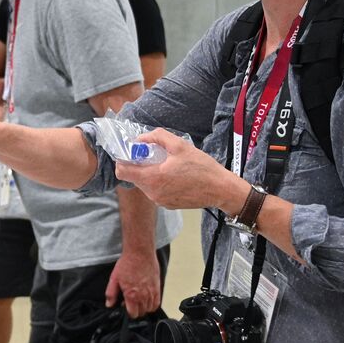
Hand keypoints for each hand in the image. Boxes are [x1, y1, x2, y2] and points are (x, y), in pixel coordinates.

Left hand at [106, 245, 160, 317]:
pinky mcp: (157, 288)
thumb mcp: (114, 279)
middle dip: (135, 310)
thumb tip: (109, 305)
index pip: (133, 314)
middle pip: (141, 313)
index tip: (125, 305)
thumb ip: (111, 294)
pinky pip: (157, 302)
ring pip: (150, 309)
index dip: (128, 312)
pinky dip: (152, 304)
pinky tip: (147, 298)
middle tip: (131, 301)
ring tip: (138, 299)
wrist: (140, 253)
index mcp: (132, 296)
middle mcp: (143, 296)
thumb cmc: (127, 264)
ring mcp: (152, 292)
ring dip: (144, 307)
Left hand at [117, 129, 246, 211]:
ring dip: (150, 173)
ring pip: (144, 184)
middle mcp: (153, 193)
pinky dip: (159, 182)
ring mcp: (160, 201)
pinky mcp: (167, 205)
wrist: (220, 189)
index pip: (122, 171)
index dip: (123, 159)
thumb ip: (157, 137)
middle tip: (152, 154)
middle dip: (138, 165)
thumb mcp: (180, 145)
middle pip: (133, 177)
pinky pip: (155, 191)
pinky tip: (174, 175)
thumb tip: (141, 139)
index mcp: (153, 178)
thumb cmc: (202, 167)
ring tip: (166, 164)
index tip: (132, 152)